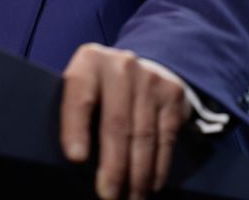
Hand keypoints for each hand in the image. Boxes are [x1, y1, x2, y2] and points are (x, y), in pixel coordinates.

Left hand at [61, 43, 190, 198]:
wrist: (139, 69)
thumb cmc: (99, 91)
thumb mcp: (81, 90)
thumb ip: (75, 114)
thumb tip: (76, 163)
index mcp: (89, 62)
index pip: (80, 97)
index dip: (76, 129)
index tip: (75, 159)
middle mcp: (121, 66)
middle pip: (117, 124)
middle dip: (113, 166)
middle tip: (108, 196)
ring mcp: (150, 78)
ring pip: (144, 135)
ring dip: (137, 175)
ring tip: (132, 198)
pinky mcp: (173, 93)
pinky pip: (166, 137)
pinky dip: (159, 166)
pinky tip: (151, 185)